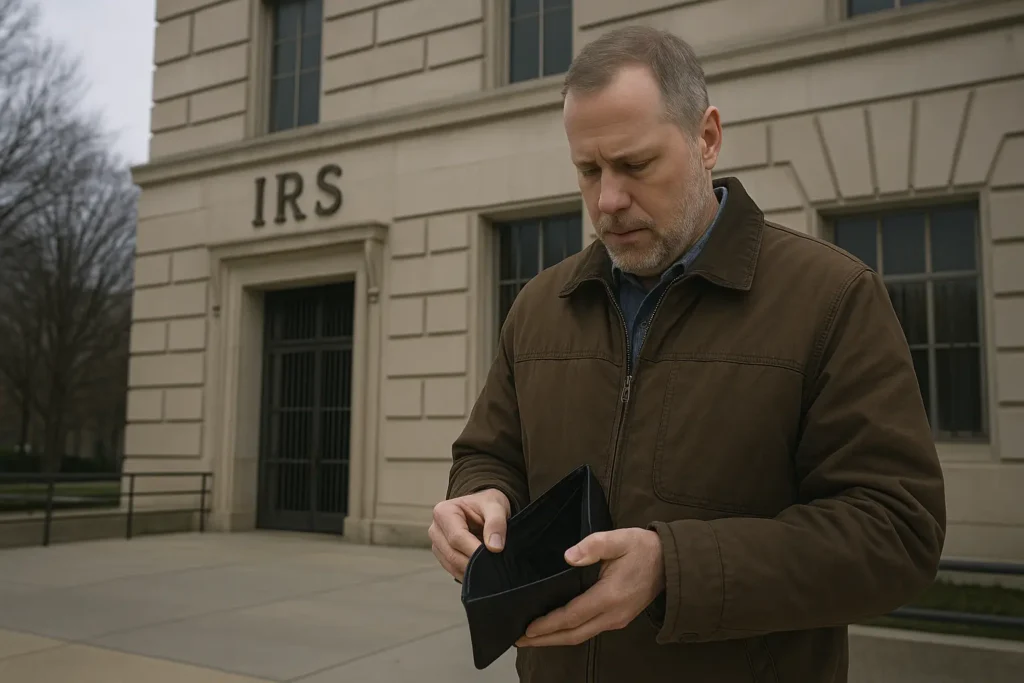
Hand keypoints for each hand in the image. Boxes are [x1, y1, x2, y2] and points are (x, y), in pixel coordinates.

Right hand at [429, 489, 510, 581]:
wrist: (484, 508)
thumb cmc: (487, 504)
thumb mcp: (495, 507)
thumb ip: (496, 523)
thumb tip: (495, 547)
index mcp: (444, 512)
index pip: (457, 537)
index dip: (475, 549)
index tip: (494, 554)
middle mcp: (436, 529)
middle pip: (452, 554)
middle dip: (475, 562)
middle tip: (496, 565)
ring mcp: (437, 544)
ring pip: (452, 565)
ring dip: (472, 569)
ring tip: (491, 564)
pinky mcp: (443, 556)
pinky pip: (454, 570)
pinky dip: (469, 573)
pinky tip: (482, 568)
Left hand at [515, 527, 664, 647]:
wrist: (669, 562)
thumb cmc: (642, 548)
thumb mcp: (619, 538)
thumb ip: (593, 545)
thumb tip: (568, 556)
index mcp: (609, 596)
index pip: (572, 616)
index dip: (548, 624)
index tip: (527, 628)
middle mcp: (613, 614)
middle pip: (574, 634)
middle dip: (545, 639)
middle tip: (520, 640)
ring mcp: (617, 620)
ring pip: (581, 636)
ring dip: (556, 638)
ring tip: (532, 638)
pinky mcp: (618, 619)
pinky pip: (589, 630)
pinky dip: (569, 633)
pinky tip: (556, 629)